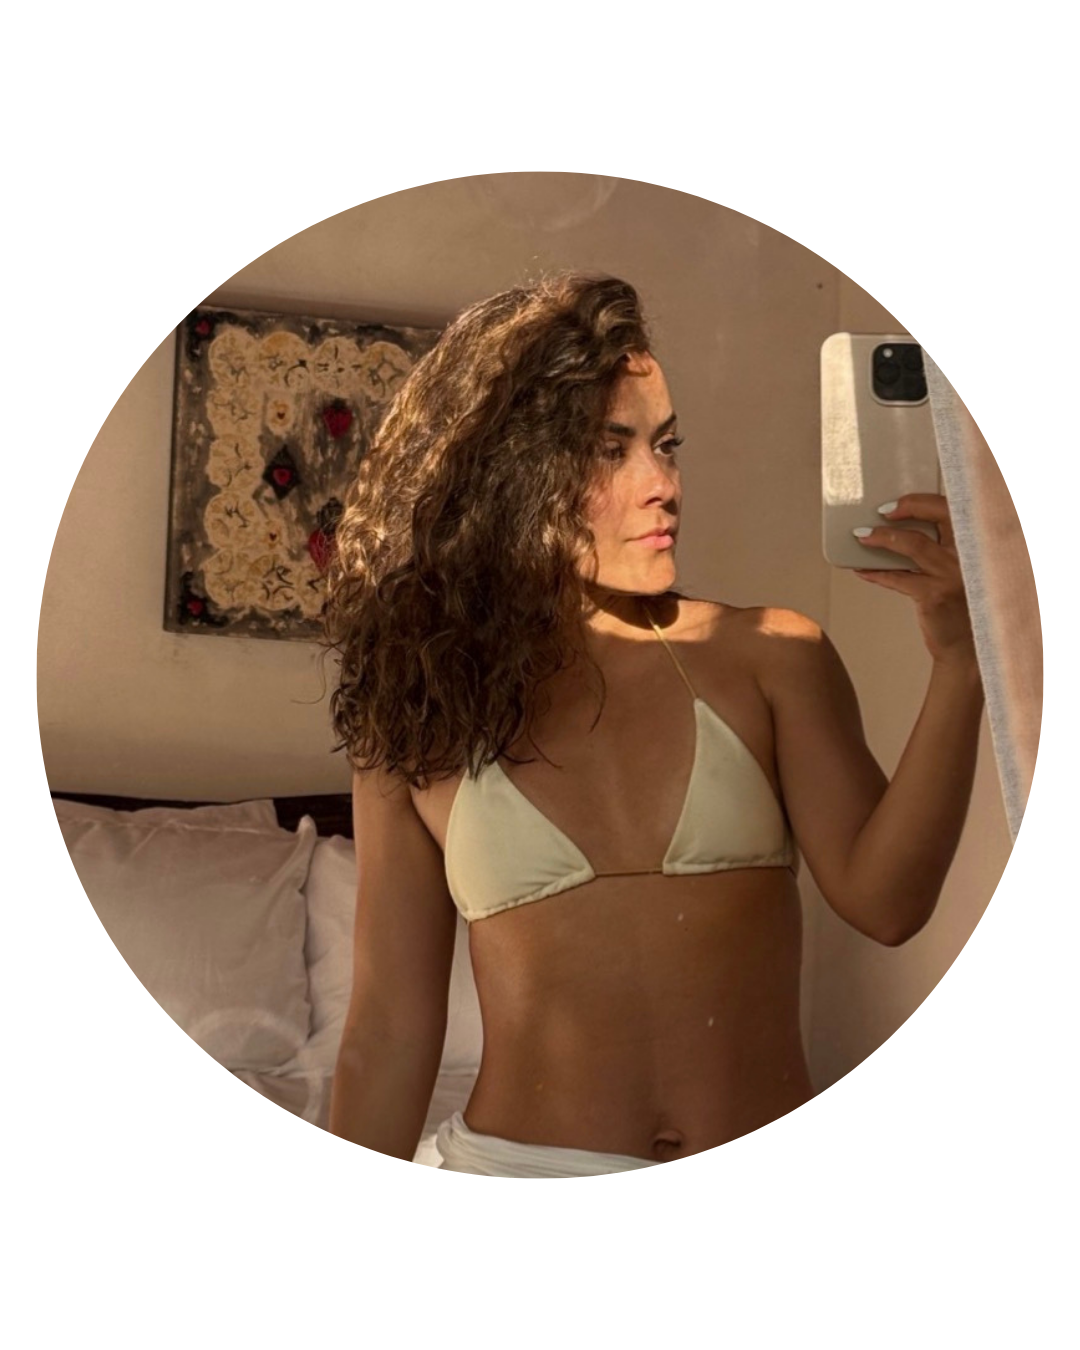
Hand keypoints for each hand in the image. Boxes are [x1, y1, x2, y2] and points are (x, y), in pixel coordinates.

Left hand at [853, 493, 976, 666]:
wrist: (967, 647)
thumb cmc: (959, 605)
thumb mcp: (958, 570)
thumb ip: (941, 549)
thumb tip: (899, 528)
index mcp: (977, 544)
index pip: (954, 509)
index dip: (924, 500)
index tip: (899, 502)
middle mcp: (971, 555)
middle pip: (940, 515)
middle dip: (909, 507)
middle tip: (881, 512)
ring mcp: (954, 575)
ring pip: (913, 544)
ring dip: (883, 539)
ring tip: (861, 537)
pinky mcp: (936, 595)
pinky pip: (898, 578)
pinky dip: (877, 572)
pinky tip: (862, 570)